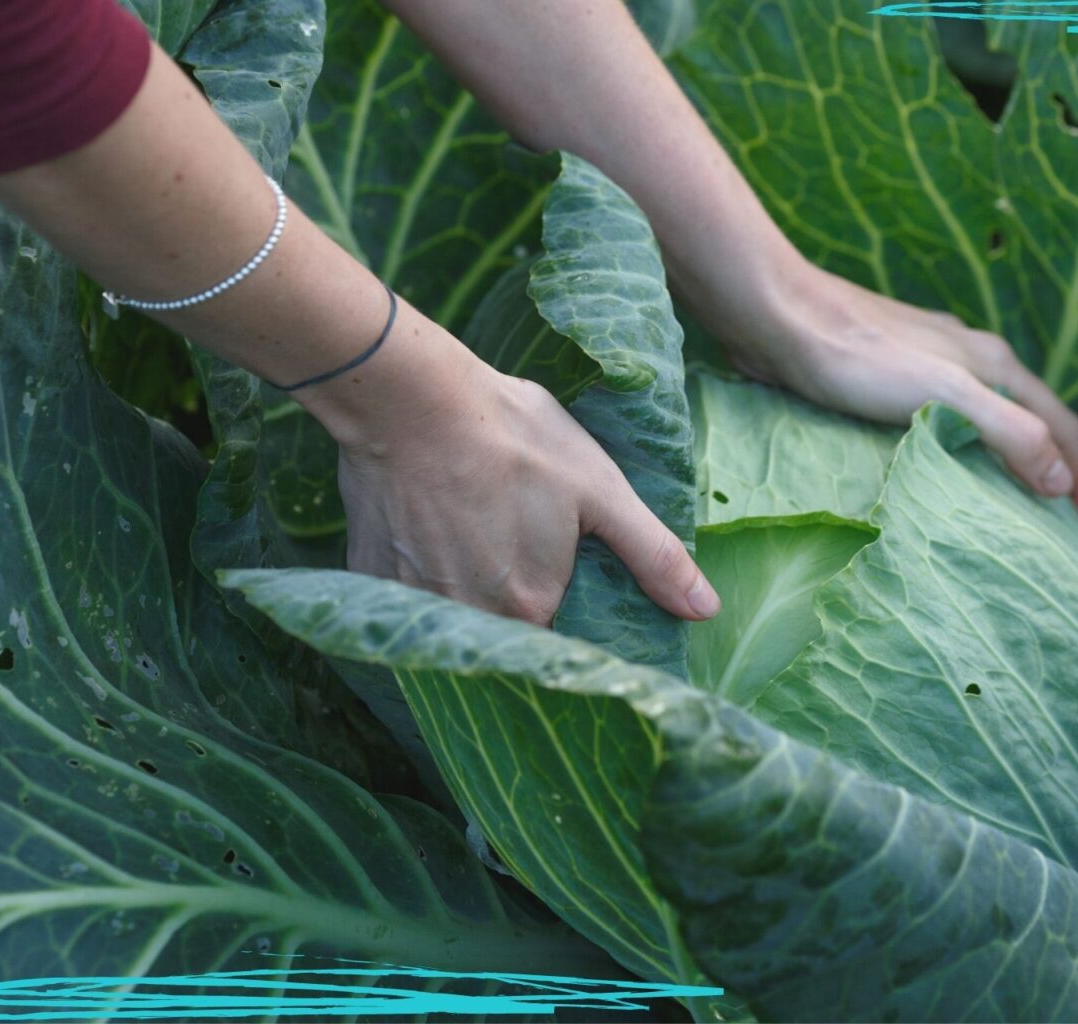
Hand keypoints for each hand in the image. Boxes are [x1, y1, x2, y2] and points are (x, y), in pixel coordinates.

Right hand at [322, 327, 720, 627]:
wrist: (411, 399)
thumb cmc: (514, 438)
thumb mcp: (602, 490)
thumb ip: (654, 556)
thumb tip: (707, 611)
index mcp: (530, 610)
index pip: (558, 649)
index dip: (568, 626)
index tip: (569, 596)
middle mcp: (470, 622)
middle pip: (503, 638)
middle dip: (518, 614)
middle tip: (519, 558)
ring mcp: (413, 604)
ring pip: (455, 621)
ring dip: (469, 599)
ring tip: (478, 547)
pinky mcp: (370, 579)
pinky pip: (407, 602)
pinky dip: (422, 582)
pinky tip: (433, 540)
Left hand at [704, 262, 1077, 518]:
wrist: (777, 316)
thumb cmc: (857, 356)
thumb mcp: (943, 395)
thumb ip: (1007, 432)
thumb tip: (1060, 481)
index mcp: (994, 363)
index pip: (1062, 425)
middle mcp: (969, 360)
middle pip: (1029, 421)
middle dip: (1046, 470)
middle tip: (1043, 529)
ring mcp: (927, 365)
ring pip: (983, 420)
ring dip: (999, 463)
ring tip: (991, 513)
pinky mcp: (885, 376)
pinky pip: (937, 422)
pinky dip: (952, 453)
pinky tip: (926, 479)